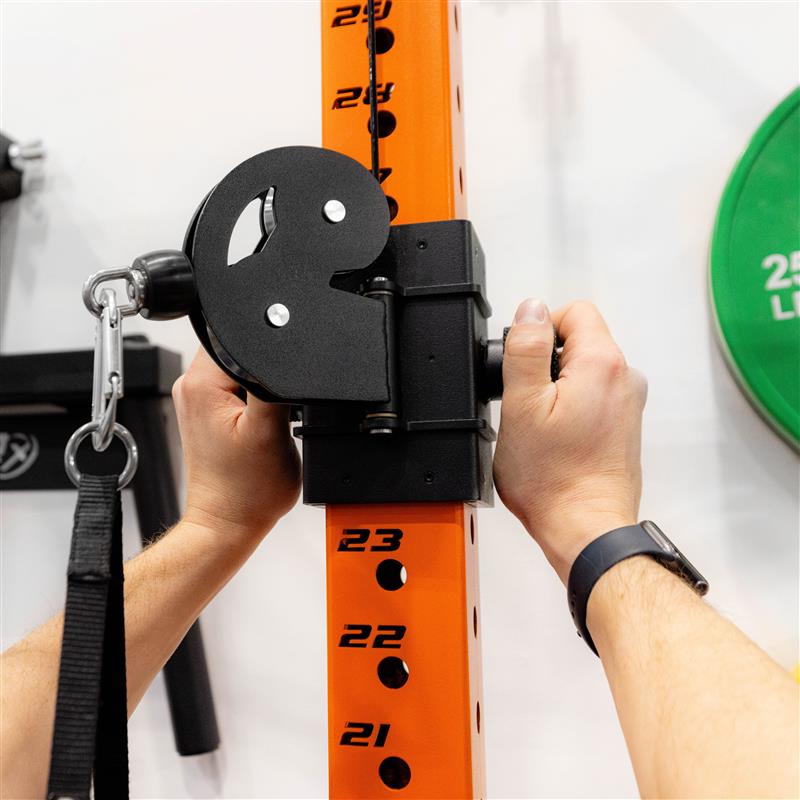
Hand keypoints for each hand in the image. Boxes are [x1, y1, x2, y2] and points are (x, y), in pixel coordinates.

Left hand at [172, 348, 300, 539]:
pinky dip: (256, 399)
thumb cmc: (246, 491)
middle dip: (267, 370)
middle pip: (241, 348)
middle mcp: (191, 386)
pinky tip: (260, 424)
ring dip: (262, 387)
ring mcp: (199, 399)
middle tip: (271, 412)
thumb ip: (275, 381)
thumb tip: (285, 352)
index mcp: (200, 383)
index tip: (276, 387)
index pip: (238, 334)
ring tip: (264, 421)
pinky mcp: (210, 412)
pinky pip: (239, 386)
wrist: (231, 523)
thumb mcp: (271, 429)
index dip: (269, 351)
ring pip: (243, 367)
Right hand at [493, 299, 646, 583]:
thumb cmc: (554, 478)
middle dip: (547, 364)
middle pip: (579, 342)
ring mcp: (628, 405)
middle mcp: (625, 379)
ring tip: (541, 428)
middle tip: (527, 404)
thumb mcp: (522, 405)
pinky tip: (556, 441)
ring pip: (583, 372)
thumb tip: (531, 309)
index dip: (541, 331)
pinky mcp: (624, 428)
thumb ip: (527, 348)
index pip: (573, 311)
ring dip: (557, 390)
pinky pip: (592, 399)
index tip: (525, 366)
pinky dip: (570, 410)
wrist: (585, 528)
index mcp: (603, 364)